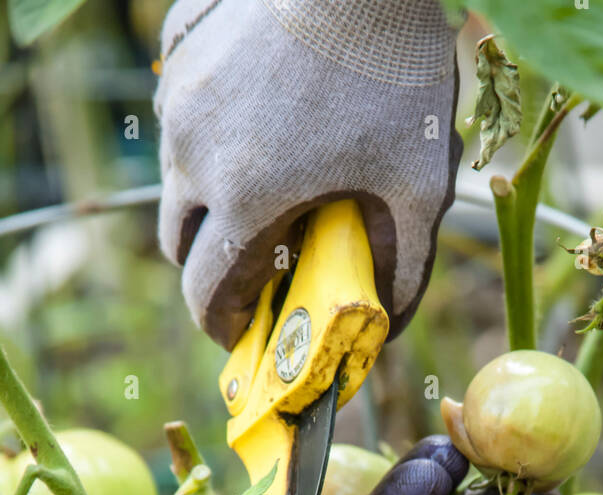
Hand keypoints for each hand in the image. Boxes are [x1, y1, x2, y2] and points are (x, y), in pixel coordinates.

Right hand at [156, 0, 459, 347]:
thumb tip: (389, 325)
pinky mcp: (179, 44)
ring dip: (211, 198)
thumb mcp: (418, 185)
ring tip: (270, 185)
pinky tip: (263, 114)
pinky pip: (181, 109)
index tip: (247, 334)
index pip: (207, 294)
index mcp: (246, 200)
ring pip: (177, 175)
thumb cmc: (398, 73)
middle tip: (260, 268)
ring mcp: (178, 94)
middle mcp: (194, 153)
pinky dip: (211, 131)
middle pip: (180, 243)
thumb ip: (402, 267)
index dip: (227, 326)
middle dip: (214, 268)